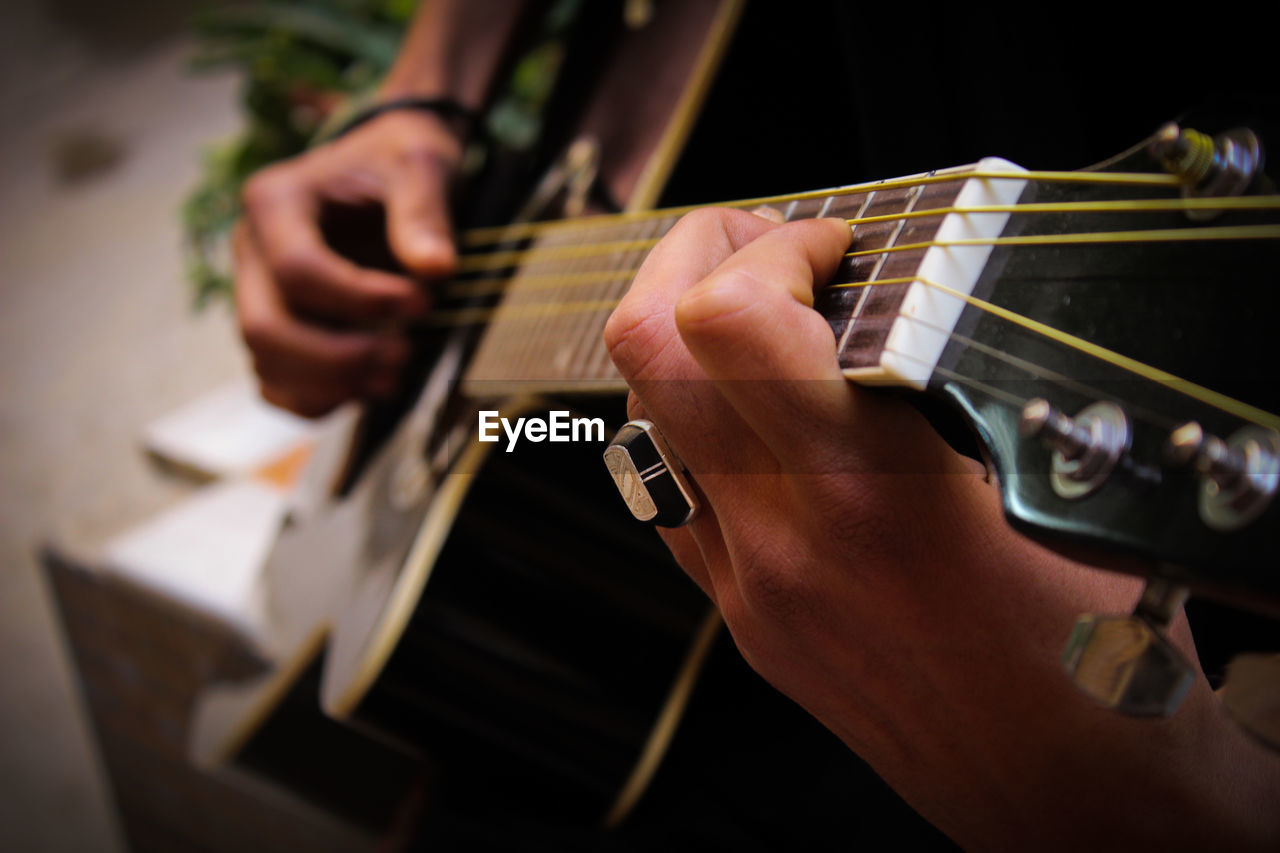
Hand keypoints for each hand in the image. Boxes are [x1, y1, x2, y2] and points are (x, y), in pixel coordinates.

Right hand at [235, 109, 461, 415]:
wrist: (389, 166)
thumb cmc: (400, 160)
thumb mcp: (419, 166)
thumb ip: (424, 213)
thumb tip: (436, 270)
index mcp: (275, 201)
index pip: (298, 271)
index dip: (360, 300)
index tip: (423, 301)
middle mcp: (251, 250)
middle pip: (265, 327)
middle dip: (337, 357)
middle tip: (405, 356)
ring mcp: (257, 292)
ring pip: (266, 363)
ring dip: (330, 385)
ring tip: (395, 377)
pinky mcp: (277, 324)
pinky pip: (276, 383)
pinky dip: (318, 399)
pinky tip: (369, 389)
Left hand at [605, 209, 1279, 848]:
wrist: (1068, 793)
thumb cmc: (1092, 652)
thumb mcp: (1041, 480)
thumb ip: (939, 381)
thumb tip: (877, 291)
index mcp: (870, 489)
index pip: (733, 316)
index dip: (774, 240)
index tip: (831, 240)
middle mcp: (781, 536)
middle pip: (645, 345)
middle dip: (690, 255)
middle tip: (759, 241)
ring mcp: (746, 584)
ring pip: (638, 414)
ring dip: (682, 339)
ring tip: (756, 317)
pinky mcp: (741, 619)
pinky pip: (666, 491)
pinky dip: (692, 422)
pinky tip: (756, 414)